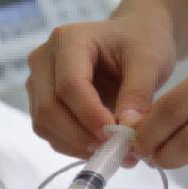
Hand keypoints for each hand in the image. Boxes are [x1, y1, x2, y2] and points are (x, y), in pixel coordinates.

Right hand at [25, 10, 175, 157]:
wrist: (132, 37)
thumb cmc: (140, 42)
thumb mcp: (149, 62)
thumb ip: (138, 93)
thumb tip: (127, 129)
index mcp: (68, 40)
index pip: (69, 84)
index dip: (90, 115)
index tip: (117, 136)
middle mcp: (44, 59)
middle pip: (48, 107)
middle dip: (80, 135)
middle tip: (115, 150)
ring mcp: (38, 81)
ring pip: (43, 123)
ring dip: (75, 144)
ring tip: (112, 151)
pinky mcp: (40, 100)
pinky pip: (48, 131)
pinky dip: (72, 145)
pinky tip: (99, 146)